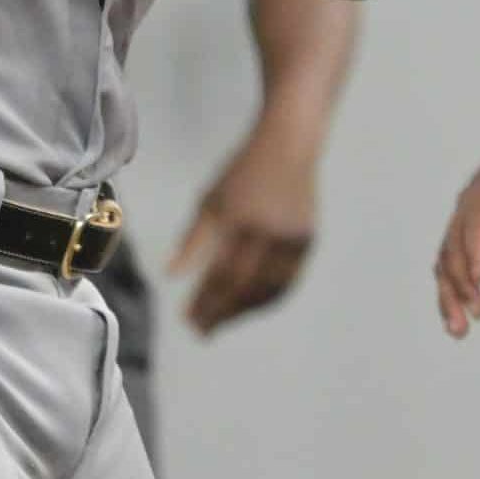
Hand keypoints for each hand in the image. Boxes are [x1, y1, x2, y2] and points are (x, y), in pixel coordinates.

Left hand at [166, 120, 318, 335]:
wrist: (289, 147)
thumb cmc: (242, 173)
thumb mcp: (211, 199)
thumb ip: (193, 240)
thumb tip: (171, 275)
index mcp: (241, 220)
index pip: (222, 273)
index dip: (205, 301)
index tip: (187, 320)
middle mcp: (270, 232)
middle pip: (245, 286)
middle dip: (221, 313)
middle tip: (201, 331)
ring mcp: (293, 239)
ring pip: (269, 290)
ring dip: (243, 311)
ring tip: (220, 323)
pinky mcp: (308, 242)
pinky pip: (287, 281)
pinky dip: (267, 299)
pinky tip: (248, 307)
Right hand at [434, 131, 479, 338]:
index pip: (475, 218)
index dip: (475, 247)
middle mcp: (466, 203)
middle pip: (453, 244)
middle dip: (461, 280)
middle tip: (479, 313)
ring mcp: (462, 220)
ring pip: (445, 260)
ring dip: (449, 294)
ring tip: (460, 331)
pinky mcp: (466, 236)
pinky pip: (450, 266)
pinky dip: (451, 291)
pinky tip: (457, 321)